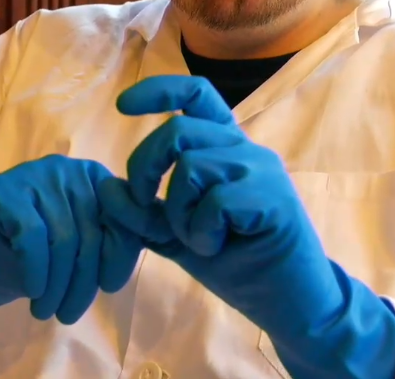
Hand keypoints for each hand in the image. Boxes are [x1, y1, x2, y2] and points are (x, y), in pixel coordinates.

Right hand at [0, 155, 141, 324]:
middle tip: (70, 315)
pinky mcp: (3, 191)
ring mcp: (34, 175)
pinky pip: (32, 238)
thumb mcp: (83, 250)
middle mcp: (68, 168)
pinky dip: (37, 272)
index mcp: (95, 177)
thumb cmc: (34, 258)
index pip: (126, 216)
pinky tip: (33, 292)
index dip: (120, 256)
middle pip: (93, 232)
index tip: (108, 287)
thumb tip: (169, 234)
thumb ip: (118, 238)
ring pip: (64, 240)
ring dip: (58, 286)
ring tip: (47, 312)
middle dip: (85, 282)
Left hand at [97, 75, 394, 378]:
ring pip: (191, 167)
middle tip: (148, 207)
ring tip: (200, 239)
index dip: (158, 91)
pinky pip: (214, 202)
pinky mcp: (273, 197)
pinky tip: (219, 248)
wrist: (289, 303)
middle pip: (178, 130)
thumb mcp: (176, 237)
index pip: (197, 94)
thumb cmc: (237, 264)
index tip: (123, 105)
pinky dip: (202, 232)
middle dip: (145, 167)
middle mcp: (244, 149)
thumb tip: (106, 187)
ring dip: (179, 213)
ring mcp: (261, 170)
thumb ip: (143, 214)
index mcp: (225, 148)